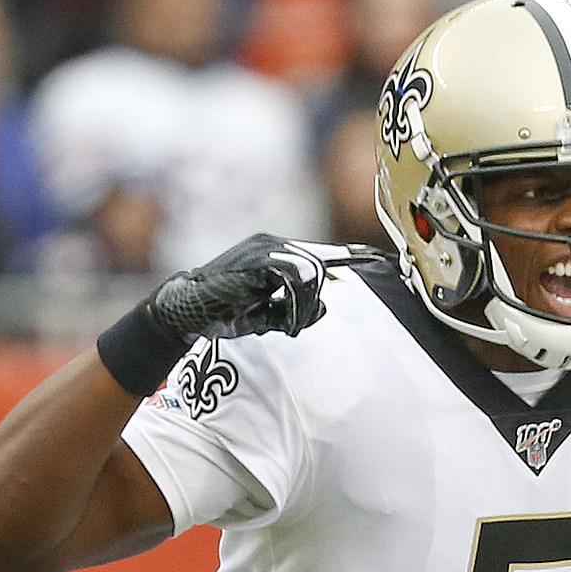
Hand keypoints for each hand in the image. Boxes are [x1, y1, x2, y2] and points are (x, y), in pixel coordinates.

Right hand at [147, 234, 388, 341]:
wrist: (185, 310)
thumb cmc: (225, 312)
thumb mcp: (268, 313)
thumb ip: (295, 310)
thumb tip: (324, 310)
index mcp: (279, 253)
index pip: (325, 252)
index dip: (355, 256)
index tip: (385, 261)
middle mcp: (274, 245)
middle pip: (321, 264)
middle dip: (316, 299)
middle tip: (295, 325)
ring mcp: (265, 249)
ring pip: (310, 271)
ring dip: (304, 305)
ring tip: (286, 326)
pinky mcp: (256, 260)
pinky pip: (294, 277)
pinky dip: (296, 303)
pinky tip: (285, 323)